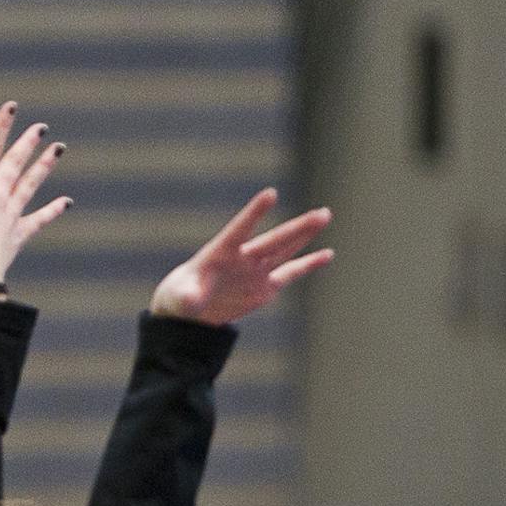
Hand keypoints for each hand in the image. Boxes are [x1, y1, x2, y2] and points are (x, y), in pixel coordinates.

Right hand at [0, 103, 70, 289]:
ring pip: (30, 184)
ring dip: (44, 166)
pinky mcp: (19, 233)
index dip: (1, 127)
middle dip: (27, 143)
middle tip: (42, 126)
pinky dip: (53, 210)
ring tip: (60, 148)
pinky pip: (39, 219)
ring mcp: (11, 214)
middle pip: (15, 164)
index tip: (12, 107)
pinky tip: (67, 202)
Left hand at [151, 189, 332, 326]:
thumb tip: (191, 299)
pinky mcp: (264, 287)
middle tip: (323, 212)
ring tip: (324, 216)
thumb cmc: (179, 298)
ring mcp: (255, 271)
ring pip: (285, 249)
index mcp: (220, 253)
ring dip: (305, 235)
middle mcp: (242, 258)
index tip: (270, 193)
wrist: (190, 312)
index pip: (240, 228)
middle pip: (274, 239)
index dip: (254, 212)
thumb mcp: (179, 298)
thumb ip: (187, 296)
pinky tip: (327, 254)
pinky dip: (308, 264)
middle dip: (298, 227)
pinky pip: (290, 273)